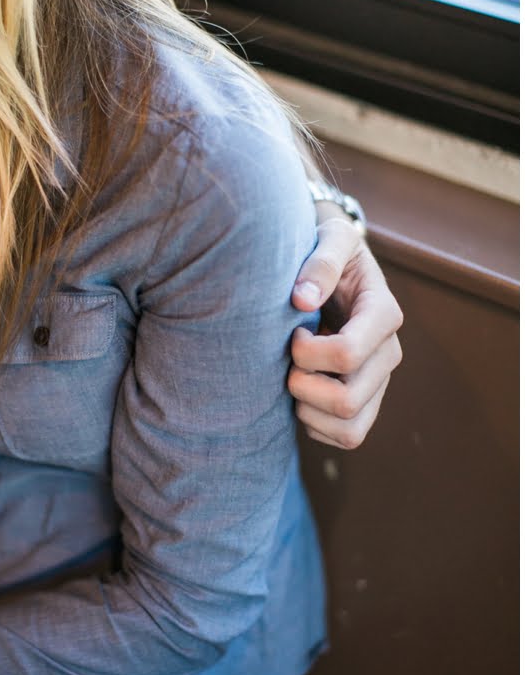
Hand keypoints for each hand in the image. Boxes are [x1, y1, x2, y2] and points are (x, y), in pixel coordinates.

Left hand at [289, 212, 403, 449]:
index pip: (347, 355)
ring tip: (293, 378)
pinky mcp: (365, 403)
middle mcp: (388, 353)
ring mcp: (378, 382)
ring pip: (349, 429)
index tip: (293, 330)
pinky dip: (313, 423)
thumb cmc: (326, 250)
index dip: (306, 352)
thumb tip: (301, 299)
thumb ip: (321, 262)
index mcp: (383, 315)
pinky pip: (343, 436)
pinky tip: (300, 393)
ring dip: (306, 410)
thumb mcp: (328, 238)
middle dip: (300, 385)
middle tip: (285, 359)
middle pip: (346, 400)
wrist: (330, 269)